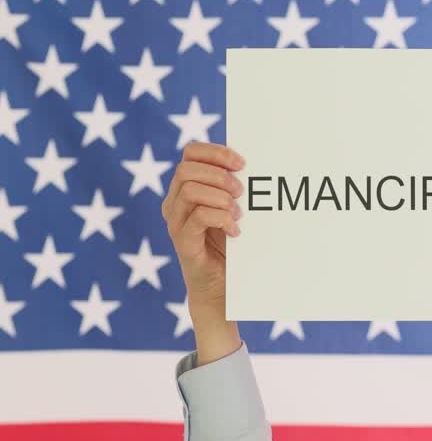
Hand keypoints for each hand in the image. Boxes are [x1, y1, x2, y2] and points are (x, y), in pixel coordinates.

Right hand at [161, 141, 245, 314]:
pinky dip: (222, 219)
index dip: (216, 152)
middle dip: (219, 176)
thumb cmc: (230, 246)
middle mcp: (174, 203)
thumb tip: (249, 165)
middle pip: (186, 169)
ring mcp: (176, 223)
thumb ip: (233, 188)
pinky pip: (198, 217)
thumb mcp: (232, 210)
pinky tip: (236, 231)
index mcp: (185, 189)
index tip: (242, 163)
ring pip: (190, 190)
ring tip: (238, 214)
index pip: (190, 153)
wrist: (221, 288)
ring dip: (221, 198)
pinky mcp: (183, 242)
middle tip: (241, 193)